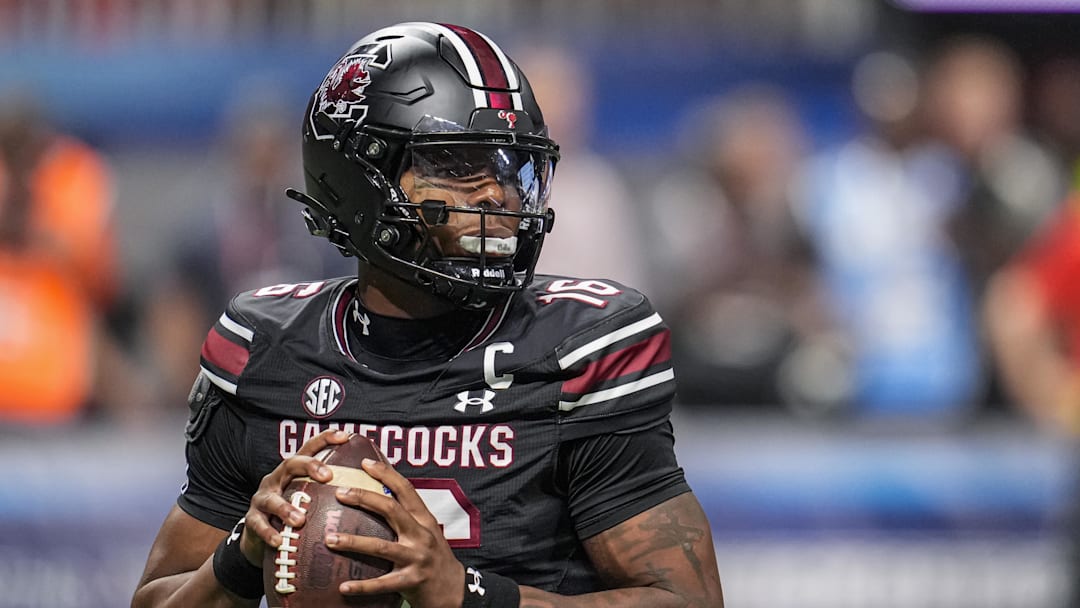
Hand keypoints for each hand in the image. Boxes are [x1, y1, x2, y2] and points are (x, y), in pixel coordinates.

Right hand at [241, 429, 351, 564]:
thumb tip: (373, 490)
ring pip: (272, 498)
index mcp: (294, 471)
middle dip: (309, 466)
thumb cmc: (294, 514)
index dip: (326, 439)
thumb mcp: (311, 498)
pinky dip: (268, 532)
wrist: (259, 537)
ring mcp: (262, 498)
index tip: (346, 436)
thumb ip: (332, 492)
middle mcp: (277, 478)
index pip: (309, 448)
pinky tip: (278, 541)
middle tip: (328, 476)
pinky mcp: (252, 519)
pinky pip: (257, 524)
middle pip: (291, 464)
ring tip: (300, 519)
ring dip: (286, 508)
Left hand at [330, 458, 465, 607]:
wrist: (453, 590)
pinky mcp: (411, 582)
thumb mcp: (426, 532)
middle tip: (340, 493)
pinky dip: (362, 586)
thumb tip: (376, 497)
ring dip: (354, 542)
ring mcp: (417, 558)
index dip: (386, 474)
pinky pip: (382, 584)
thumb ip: (407, 517)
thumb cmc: (434, 558)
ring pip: (381, 547)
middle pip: (391, 510)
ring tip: (330, 539)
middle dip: (365, 499)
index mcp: (424, 520)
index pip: (406, 490)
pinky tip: (343, 587)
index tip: (365, 463)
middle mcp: (422, 535)